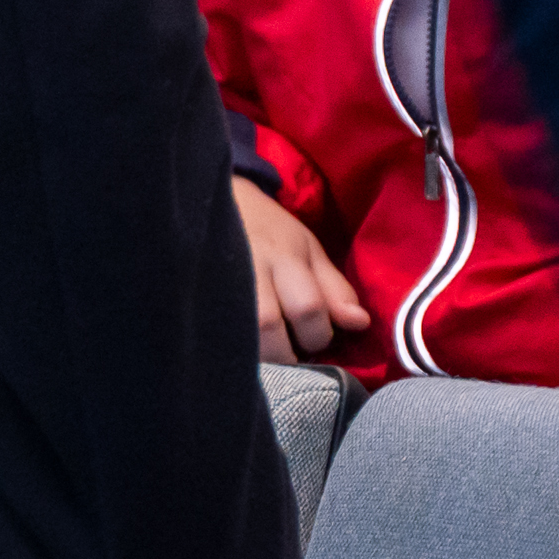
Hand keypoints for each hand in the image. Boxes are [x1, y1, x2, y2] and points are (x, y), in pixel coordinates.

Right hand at [234, 180, 365, 364]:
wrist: (217, 203)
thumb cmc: (270, 232)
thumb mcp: (309, 251)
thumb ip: (335, 289)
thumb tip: (360, 324)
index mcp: (283, 257)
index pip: (308, 309)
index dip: (319, 335)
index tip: (316, 337)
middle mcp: (249, 270)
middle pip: (269, 326)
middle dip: (288, 352)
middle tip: (292, 351)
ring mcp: (217, 283)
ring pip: (240, 334)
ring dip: (261, 355)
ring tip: (271, 352)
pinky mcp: (198, 295)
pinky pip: (217, 333)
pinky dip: (236, 349)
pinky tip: (246, 348)